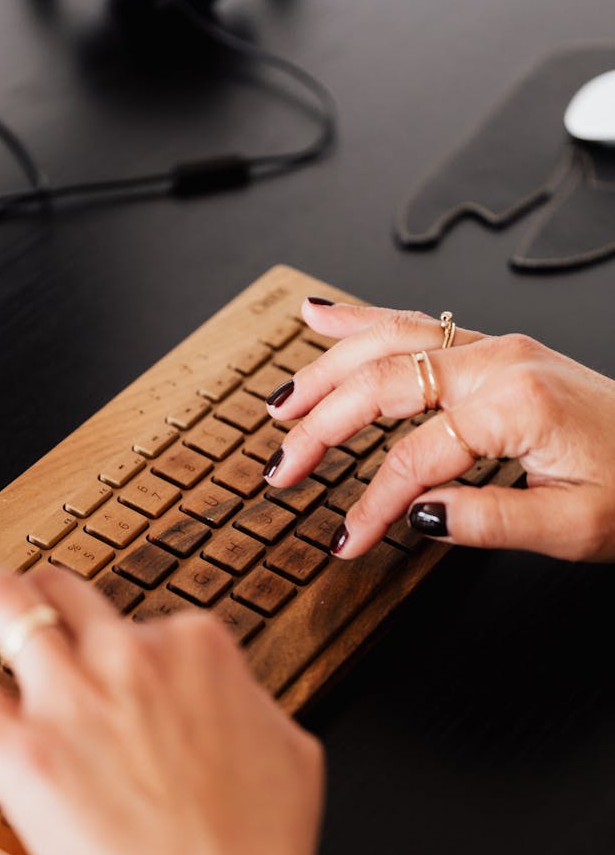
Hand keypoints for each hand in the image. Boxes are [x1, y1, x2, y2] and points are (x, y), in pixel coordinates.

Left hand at [0, 545, 325, 854]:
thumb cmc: (258, 851)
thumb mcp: (291, 751)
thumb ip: (252, 706)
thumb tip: (236, 702)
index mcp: (199, 649)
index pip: (156, 622)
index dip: (140, 645)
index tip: (132, 663)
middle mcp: (131, 657)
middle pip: (73, 596)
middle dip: (48, 587)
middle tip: (31, 588)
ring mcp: (71, 697)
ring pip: (7, 606)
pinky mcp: (18, 749)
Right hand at [264, 299, 614, 561]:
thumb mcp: (574, 526)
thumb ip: (488, 521)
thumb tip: (415, 514)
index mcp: (515, 404)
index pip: (414, 457)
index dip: (371, 502)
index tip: (348, 538)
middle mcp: (500, 362)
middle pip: (382, 382)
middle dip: (321, 425)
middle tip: (281, 465)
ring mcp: (497, 349)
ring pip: (389, 342)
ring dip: (326, 370)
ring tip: (281, 399)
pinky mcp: (497, 353)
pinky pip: (415, 327)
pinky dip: (363, 322)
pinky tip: (326, 317)